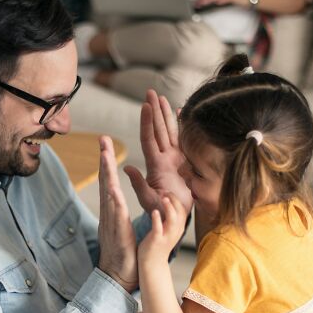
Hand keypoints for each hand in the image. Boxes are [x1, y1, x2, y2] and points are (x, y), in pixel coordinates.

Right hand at [97, 136, 137, 292]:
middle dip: (104, 159)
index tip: (106, 145)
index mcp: (113, 211)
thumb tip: (118, 198)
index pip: (109, 182)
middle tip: (102, 138)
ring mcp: (111, 220)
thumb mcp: (124, 227)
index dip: (107, 163)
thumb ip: (120, 212)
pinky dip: (113, 199)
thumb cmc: (124, 255)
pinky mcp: (117, 231)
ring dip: (106, 172)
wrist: (119, 277)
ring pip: (108, 191)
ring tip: (105, 153)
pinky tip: (112, 186)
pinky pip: (115, 212)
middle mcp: (109, 212)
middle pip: (105, 180)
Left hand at [124, 89, 192, 216]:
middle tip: (151, 91)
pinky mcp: (186, 164)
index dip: (147, 122)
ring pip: (170, 132)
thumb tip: (127, 169)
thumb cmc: (160, 213)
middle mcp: (165, 159)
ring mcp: (175, 160)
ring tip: (162, 97)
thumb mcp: (148, 200)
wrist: (175, 221)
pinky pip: (183, 141)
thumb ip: (139, 184)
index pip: (149, 139)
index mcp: (156, 165)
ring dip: (166, 115)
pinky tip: (180, 113)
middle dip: (155, 111)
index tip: (145, 105)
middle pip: (159, 130)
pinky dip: (182, 126)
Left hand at [138, 193, 188, 261]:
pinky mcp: (157, 240)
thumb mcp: (167, 230)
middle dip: (174, 200)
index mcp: (177, 228)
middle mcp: (175, 232)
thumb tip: (168, 204)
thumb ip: (169, 219)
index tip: (168, 191)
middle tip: (166, 191)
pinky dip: (157, 219)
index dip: (176, 199)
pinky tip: (154, 211)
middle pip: (180, 212)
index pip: (183, 210)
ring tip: (163, 197)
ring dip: (169, 207)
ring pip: (173, 219)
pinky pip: (159, 228)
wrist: (151, 264)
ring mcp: (166, 236)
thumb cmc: (156, 245)